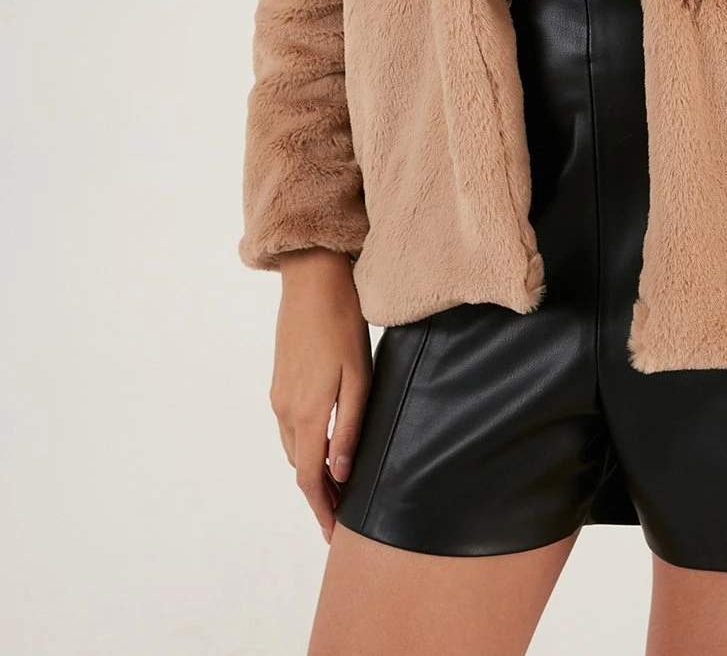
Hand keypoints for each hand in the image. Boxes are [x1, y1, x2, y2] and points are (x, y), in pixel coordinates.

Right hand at [271, 250, 372, 542]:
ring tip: (340, 483)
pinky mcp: (280, 381)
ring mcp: (278, 395)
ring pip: (294, 448)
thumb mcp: (358, 378)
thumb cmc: (342, 325)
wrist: (312, 280)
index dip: (323, 510)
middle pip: (300, 468)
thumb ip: (348, 429)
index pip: (310, 479)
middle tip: (345, 512)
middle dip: (320, 495)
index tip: (336, 535)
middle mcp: (284, 410)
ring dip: (313, 470)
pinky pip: (290, 427)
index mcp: (305, 413)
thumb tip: (340, 474)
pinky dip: (306, 446)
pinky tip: (326, 443)